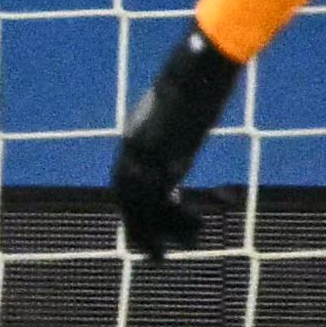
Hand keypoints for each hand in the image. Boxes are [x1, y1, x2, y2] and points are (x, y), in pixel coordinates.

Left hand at [113, 26, 246, 259]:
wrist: (193, 71)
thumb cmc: (193, 80)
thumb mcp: (179, 105)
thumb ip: (176, 121)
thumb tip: (185, 124)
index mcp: (133, 137)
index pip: (124, 181)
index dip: (136, 206)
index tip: (154, 221)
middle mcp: (133, 151)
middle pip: (128, 201)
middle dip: (140, 230)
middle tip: (155, 256)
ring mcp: (146, 157)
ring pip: (146, 209)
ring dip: (165, 233)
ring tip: (188, 245)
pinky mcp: (164, 162)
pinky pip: (166, 204)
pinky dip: (182, 221)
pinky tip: (201, 226)